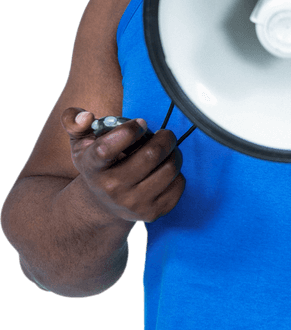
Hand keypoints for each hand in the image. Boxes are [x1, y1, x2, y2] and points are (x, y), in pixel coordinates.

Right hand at [61, 108, 185, 221]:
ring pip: (170, 169)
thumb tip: (86, 116)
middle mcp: (112, 188)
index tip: (140, 124)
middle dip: (165, 138)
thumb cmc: (98, 166)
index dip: (128, 131)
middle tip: (165, 134)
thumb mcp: (80, 143)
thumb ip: (74, 122)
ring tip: (168, 150)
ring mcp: (133, 204)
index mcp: (92, 167)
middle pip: (151, 155)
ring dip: (174, 153)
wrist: (104, 204)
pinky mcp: (152, 213)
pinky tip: (165, 170)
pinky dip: (177, 172)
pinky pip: (178, 185)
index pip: (106, 148)